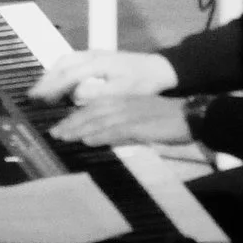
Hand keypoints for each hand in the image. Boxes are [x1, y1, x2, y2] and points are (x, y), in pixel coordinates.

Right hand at [28, 48, 178, 105]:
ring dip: (52, 73)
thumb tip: (74, 95)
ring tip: (42, 89)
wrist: (159, 68)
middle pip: (62, 63)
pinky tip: (58, 81)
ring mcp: (94, 53)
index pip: (69, 74)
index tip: (38, 97)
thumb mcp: (122, 92)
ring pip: (66, 60)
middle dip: (46, 78)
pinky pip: (72, 60)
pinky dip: (60, 70)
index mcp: (98, 63)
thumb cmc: (143, 83)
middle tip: (33, 94)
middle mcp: (92, 54)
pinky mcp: (96, 56)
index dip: (51, 86)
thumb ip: (97, 93)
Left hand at [50, 94, 192, 148]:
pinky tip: (88, 141)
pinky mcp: (138, 125)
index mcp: (121, 101)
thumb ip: (119, 125)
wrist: (188, 115)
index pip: (92, 107)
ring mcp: (129, 113)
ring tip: (63, 137)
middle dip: (70, 124)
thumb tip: (100, 135)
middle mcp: (121, 104)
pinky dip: (100, 135)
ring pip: (98, 121)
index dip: (74, 117)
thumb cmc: (165, 118)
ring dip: (79, 129)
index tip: (59, 127)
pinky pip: (115, 130)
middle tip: (53, 134)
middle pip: (90, 113)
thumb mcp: (138, 117)